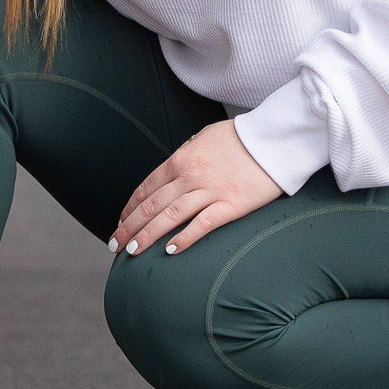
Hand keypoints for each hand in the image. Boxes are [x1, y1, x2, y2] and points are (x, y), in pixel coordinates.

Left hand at [109, 119, 284, 257]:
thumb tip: (175, 163)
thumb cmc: (241, 137)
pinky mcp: (232, 204)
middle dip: (129, 226)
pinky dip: (184, 237)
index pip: (147, 187)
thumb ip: (187, 152)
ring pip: (170, 216)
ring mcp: (210, 190)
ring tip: (132, 252)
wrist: (274, 138)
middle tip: (114, 244)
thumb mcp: (205, 136)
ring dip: (147, 235)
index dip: (131, 207)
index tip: (121, 222)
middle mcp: (190, 175)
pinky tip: (170, 251)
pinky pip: (203, 224)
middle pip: (152, 205)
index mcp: (181, 158)